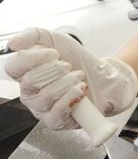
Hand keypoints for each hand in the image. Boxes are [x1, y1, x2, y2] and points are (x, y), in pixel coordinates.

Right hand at [6, 28, 137, 130]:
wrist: (103, 76)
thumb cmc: (78, 61)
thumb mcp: (56, 39)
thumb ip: (32, 36)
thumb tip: (13, 43)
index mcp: (26, 73)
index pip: (13, 67)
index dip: (33, 58)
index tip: (53, 53)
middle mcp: (30, 93)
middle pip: (29, 81)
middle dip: (55, 70)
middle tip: (68, 66)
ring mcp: (41, 109)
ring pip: (45, 96)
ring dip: (67, 82)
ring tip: (77, 77)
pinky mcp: (55, 122)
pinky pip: (57, 111)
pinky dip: (72, 96)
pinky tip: (80, 89)